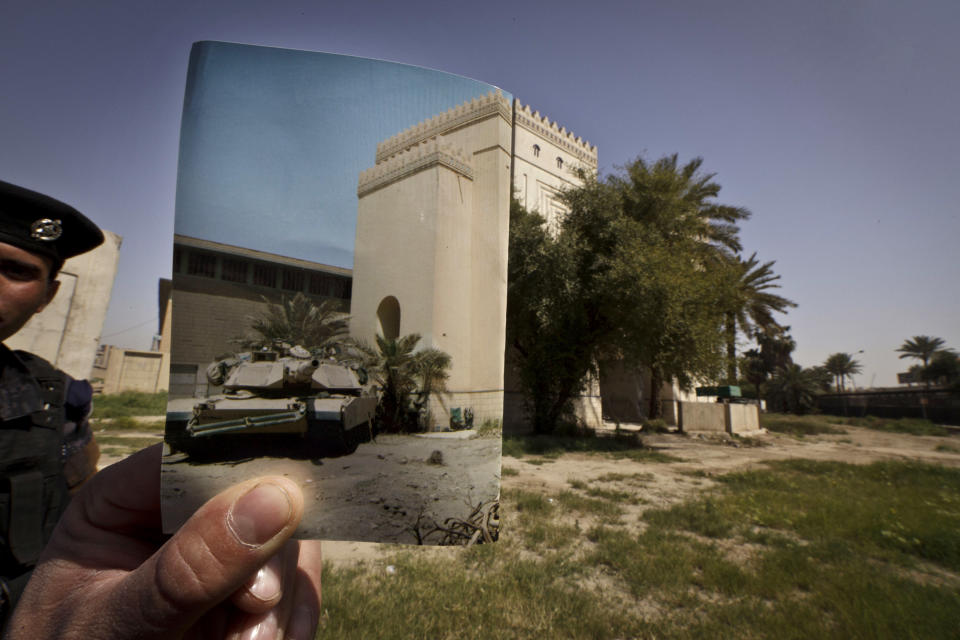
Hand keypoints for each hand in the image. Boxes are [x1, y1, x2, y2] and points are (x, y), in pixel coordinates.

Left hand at [5, 445, 321, 638]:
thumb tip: (274, 498)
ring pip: (289, 544)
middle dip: (267, 560)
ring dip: (282, 602)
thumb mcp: (119, 622)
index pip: (194, 456)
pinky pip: (298, 588)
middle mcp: (178, 518)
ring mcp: (218, 556)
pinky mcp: (245, 595)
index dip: (247, 468)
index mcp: (124, 500)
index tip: (288, 497)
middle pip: (259, 497)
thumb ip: (187, 568)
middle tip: (257, 606)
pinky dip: (293, 620)